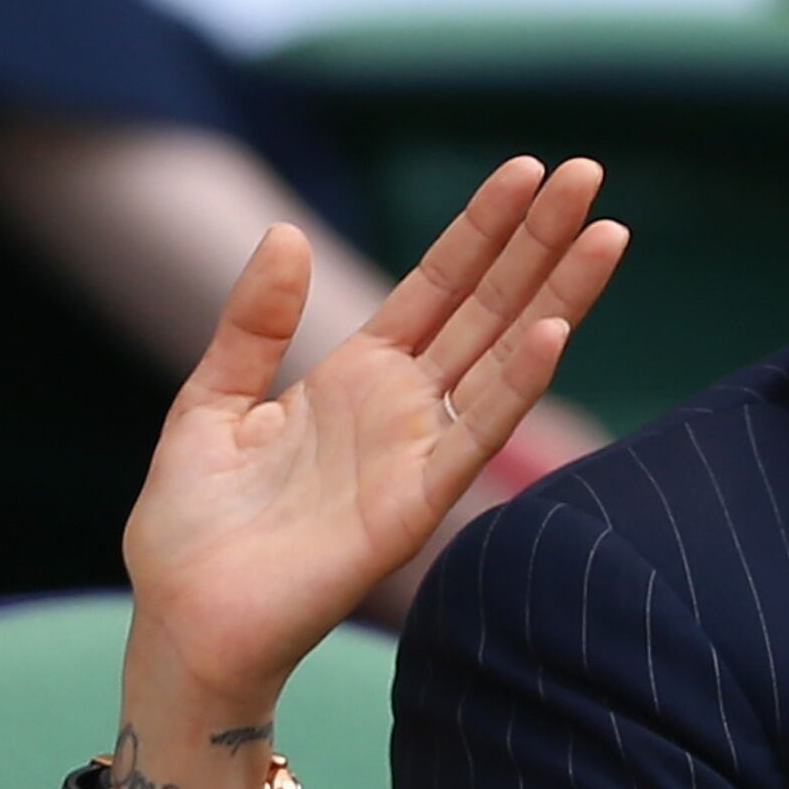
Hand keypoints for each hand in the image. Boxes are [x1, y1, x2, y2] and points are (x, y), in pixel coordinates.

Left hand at [116, 159, 622, 782]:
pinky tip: (553, 332)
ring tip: (605, 232)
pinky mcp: (413, 504)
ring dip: (556, 298)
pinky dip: (515, 385)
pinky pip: (474, 435)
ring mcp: (415, 452)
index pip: (438, 285)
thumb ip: (254, 321)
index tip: (526, 169)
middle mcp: (401, 407)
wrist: (183, 619)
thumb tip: (284, 232)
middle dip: (538, 241)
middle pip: (487, 306)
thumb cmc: (192, 527)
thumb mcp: (211, 399)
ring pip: (502, 358)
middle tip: (588, 172)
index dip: (482, 228)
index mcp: (356, 375)